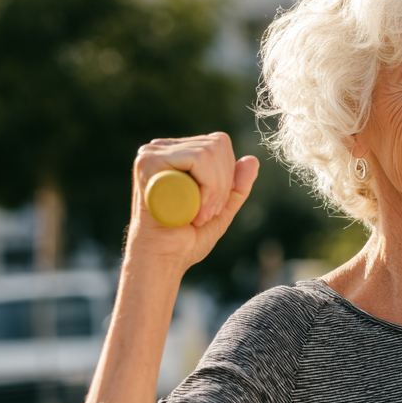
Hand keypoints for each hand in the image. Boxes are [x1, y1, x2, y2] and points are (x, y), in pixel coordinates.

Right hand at [128, 132, 259, 272]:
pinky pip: (198, 159)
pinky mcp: (149, 161)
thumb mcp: (221, 209)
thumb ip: (237, 186)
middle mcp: (162, 148)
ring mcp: (152, 152)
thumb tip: (252, 159)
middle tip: (207, 214)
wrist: (162, 259)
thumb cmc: (186, 238)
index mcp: (177, 155)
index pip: (218, 144)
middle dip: (222, 185)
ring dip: (214, 190)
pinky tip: (193, 210)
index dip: (227, 175)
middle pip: (217, 144)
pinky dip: (207, 187)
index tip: (214, 208)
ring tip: (199, 215)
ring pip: (209, 152)